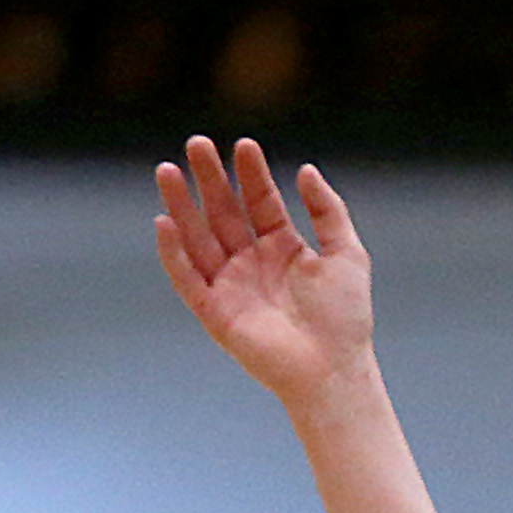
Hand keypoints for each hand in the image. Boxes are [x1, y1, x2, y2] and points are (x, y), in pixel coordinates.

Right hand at [153, 136, 375, 410]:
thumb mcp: (347, 255)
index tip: (244, 145)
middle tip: (197, 143)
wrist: (333, 369)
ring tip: (168, 169)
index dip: (252, 174)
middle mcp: (253, 264)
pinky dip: (173, 252)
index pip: (261, 202)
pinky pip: (186, 278)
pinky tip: (165, 220)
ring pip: (198, 237)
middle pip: (224, 212)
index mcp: (284, 250)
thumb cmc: (345, 318)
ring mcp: (231, 286)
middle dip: (210, 179)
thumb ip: (329, 211)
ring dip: (182, 204)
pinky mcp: (214, 312)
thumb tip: (306, 169)